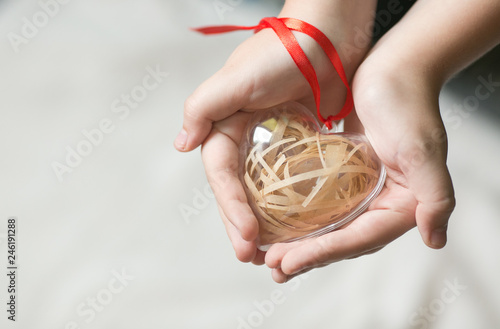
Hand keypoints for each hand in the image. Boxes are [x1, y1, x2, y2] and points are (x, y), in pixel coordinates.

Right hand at [175, 2, 376, 264]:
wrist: (325, 35)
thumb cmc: (280, 54)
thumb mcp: (235, 79)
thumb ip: (203, 109)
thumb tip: (182, 146)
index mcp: (225, 126)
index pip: (222, 177)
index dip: (231, 210)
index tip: (246, 241)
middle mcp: (246, 138)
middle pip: (239, 190)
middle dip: (243, 225)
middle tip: (254, 259)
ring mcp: (273, 143)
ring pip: (263, 191)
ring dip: (264, 223)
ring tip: (271, 254)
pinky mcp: (299, 144)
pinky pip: (291, 181)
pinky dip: (291, 205)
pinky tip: (297, 226)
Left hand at [264, 49, 455, 282]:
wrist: (393, 69)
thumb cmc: (407, 103)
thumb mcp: (423, 149)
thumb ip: (435, 196)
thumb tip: (435, 240)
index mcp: (404, 205)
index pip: (359, 238)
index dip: (322, 254)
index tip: (286, 263)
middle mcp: (383, 203)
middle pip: (342, 239)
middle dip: (307, 256)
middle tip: (272, 267)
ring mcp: (364, 191)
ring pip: (330, 227)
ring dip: (301, 244)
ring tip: (271, 257)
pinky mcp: (347, 177)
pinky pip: (322, 205)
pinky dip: (302, 218)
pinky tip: (280, 224)